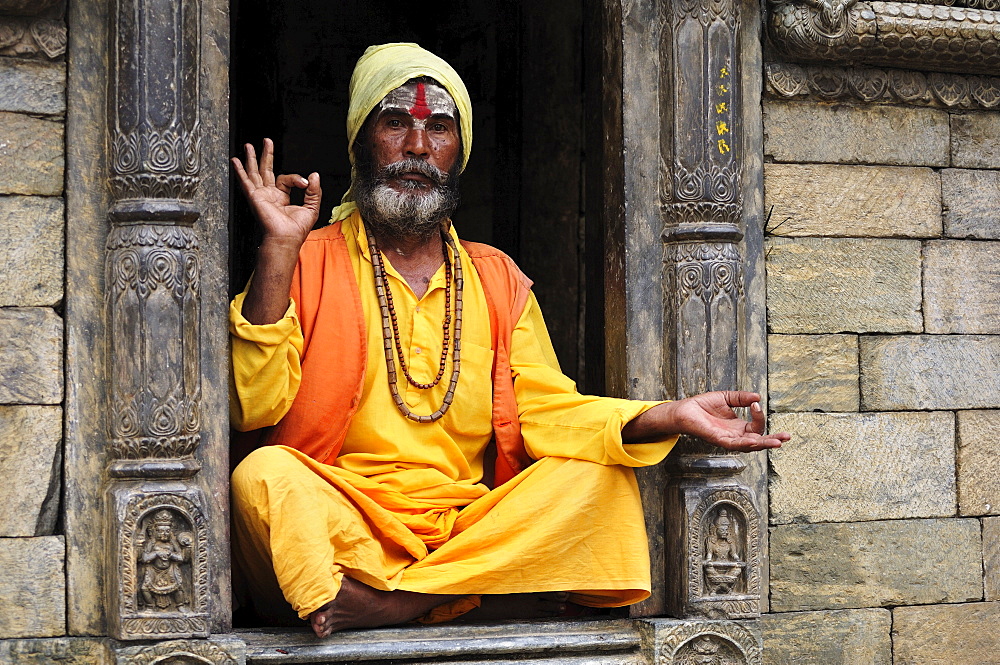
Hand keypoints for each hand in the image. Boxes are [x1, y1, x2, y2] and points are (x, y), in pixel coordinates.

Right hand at [231, 138, 321, 244]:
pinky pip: (246, 181)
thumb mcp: (311, 207)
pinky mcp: (254, 197)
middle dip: (266, 155)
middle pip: (266, 170)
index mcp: (282, 197)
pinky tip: (235, 161)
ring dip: (251, 158)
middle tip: (266, 141)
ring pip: (255, 172)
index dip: (297, 178)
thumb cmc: (296, 229)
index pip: (287, 179)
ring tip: (249, 145)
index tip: (305, 183)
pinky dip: (240, 171)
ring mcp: (260, 195)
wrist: (285, 238)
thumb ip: (314, 191)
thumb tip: (314, 175)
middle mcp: (269, 195)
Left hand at [623, 391, 788, 451]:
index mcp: (738, 427)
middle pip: (758, 441)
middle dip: (773, 440)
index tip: (756, 403)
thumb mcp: (726, 398)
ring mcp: (727, 439)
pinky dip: (745, 443)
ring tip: (778, 442)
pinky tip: (754, 441)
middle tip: (787, 437)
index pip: (757, 427)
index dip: (760, 416)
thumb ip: (742, 398)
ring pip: (749, 445)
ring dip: (763, 444)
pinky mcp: (718, 440)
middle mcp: (735, 435)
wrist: (684, 410)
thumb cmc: (702, 406)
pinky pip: (734, 444)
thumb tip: (757, 397)